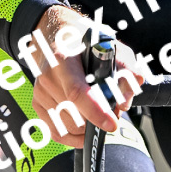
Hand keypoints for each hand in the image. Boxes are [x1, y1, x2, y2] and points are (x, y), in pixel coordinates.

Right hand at [31, 8, 145, 148]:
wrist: (54, 34)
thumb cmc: (81, 40)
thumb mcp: (107, 42)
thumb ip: (124, 64)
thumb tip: (132, 88)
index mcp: (63, 59)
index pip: (77, 92)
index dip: (95, 111)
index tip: (111, 123)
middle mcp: (48, 77)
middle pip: (74, 114)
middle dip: (97, 120)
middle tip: (113, 110)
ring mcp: (41, 92)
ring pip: (67, 126)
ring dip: (87, 128)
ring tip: (99, 113)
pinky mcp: (38, 103)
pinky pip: (56, 131)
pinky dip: (73, 136)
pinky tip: (85, 130)